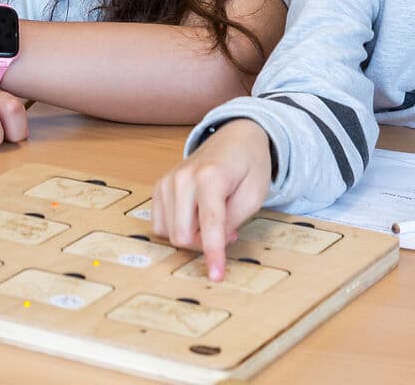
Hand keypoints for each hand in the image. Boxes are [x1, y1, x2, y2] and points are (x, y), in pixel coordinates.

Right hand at [151, 118, 272, 280]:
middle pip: (183, 235)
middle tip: (229, 231)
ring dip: (193, 236)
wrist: (235, 138)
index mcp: (210, 177)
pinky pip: (160, 224)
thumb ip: (232, 221)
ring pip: (169, 233)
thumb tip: (212, 242)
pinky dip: (178, 228)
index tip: (216, 276)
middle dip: (205, 244)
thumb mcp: (254, 195)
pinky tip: (195, 217)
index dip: (213, 254)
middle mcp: (183, 178)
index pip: (209, 225)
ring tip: (214, 220)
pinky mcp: (160, 186)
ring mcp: (167, 180)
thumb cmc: (249, 165)